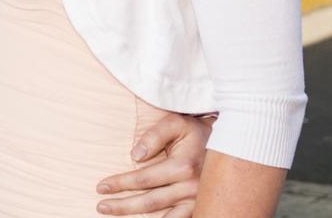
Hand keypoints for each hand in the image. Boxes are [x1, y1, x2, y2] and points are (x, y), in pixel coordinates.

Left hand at [95, 112, 211, 215]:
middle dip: (123, 206)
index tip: (101, 186)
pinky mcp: (202, 206)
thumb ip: (154, 135)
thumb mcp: (176, 123)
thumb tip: (135, 156)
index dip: (120, 183)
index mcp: (182, 167)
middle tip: (101, 207)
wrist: (230, 144)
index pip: (143, 179)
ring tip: (116, 217)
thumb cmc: (197, 131)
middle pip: (150, 202)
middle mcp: (191, 188)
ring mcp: (198, 201)